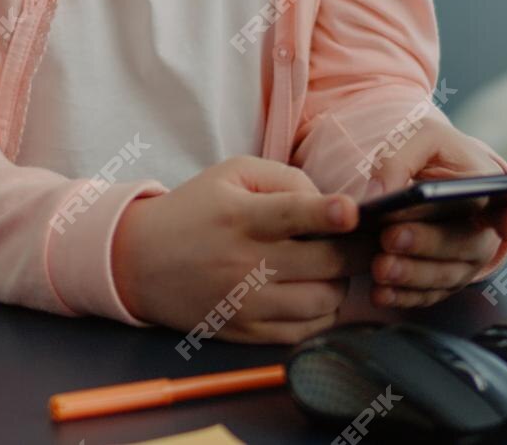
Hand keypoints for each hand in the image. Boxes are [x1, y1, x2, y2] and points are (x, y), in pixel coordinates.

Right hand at [111, 156, 372, 344]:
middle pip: (326, 263)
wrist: (139, 262)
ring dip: (341, 280)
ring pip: (326, 299)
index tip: (352, 211)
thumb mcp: (232, 174)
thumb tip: (334, 208)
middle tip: (367, 239)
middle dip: (359, 249)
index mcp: (240, 217)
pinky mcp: (249, 332)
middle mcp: (245, 264)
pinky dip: (323, 310)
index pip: (291, 215)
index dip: (326, 213)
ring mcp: (248, 304)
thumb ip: (286, 180)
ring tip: (330, 265)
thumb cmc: (196, 210)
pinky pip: (308, 329)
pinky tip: (313, 290)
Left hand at [368, 124, 506, 308]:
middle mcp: (481, 229)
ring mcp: (463, 259)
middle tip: (392, 236)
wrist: (421, 174)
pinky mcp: (441, 280)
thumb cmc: (429, 153)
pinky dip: (402, 296)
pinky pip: (427, 295)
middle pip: (467, 243)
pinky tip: (379, 292)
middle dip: (429, 243)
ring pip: (447, 275)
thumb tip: (379, 194)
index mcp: (487, 188)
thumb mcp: (418, 138)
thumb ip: (399, 158)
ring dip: (412, 274)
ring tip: (381, 266)